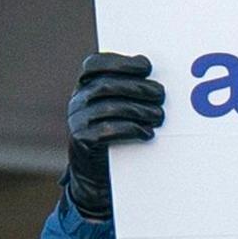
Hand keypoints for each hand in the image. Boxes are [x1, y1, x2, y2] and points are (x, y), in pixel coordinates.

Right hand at [64, 50, 163, 219]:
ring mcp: (76, 121)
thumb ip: (126, 89)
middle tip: (161, 94)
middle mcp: (76, 101)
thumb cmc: (113, 136)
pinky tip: (147, 133)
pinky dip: (131, 129)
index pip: (94, 64)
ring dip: (139, 110)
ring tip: (159, 116)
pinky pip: (107, 130)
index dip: (119, 62)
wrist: (94, 176)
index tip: (146, 67)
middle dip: (137, 87)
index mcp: (84, 87)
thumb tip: (150, 71)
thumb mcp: (116, 109)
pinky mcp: (81, 140)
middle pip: (106, 85)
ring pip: (109, 107)